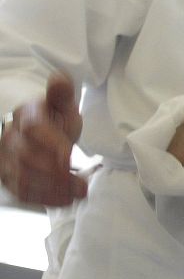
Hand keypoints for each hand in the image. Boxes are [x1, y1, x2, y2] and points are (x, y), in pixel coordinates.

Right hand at [0, 72, 86, 206]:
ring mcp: (7, 160)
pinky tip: (65, 199)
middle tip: (81, 184)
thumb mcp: (62, 105)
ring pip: (23, 178)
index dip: (52, 144)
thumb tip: (60, 79)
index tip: (69, 156)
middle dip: (56, 173)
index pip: (34, 129)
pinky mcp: (9, 178)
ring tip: (78, 192)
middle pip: (27, 158)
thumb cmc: (53, 119)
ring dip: (52, 189)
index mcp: (26, 116)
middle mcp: (11, 138)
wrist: (38, 134)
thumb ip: (62, 94)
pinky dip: (44, 198)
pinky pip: (22, 192)